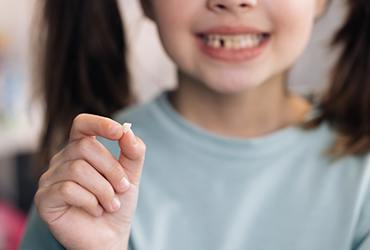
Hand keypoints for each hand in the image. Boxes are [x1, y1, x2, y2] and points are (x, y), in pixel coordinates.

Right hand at [34, 114, 145, 249]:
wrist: (109, 235)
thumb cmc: (117, 202)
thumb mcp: (131, 175)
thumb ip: (133, 153)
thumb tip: (128, 132)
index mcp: (82, 149)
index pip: (82, 124)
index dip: (100, 123)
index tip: (120, 132)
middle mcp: (63, 160)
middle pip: (85, 147)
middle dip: (112, 170)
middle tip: (122, 189)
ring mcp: (50, 178)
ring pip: (77, 169)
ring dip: (103, 190)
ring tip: (110, 204)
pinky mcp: (44, 199)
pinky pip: (67, 189)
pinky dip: (89, 201)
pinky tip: (95, 211)